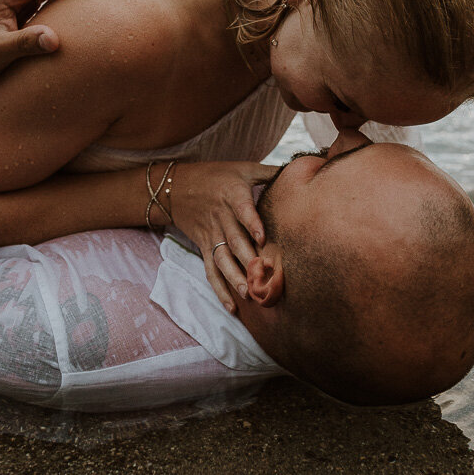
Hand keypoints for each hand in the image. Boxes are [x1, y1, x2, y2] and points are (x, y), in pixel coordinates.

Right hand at [170, 161, 278, 311]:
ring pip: (222, 259)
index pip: (242, 209)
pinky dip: (219, 289)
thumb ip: (269, 172)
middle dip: (249, 260)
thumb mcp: (242, 168)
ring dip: (235, 278)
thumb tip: (298, 170)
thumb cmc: (215, 175)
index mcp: (232, 196)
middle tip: (265, 278)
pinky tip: (232, 306)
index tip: (263, 236)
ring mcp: (211, 235)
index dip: (252, 222)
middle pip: (235, 241)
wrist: (175, 187)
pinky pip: (210, 270)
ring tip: (249, 294)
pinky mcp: (204, 247)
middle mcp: (221, 218)